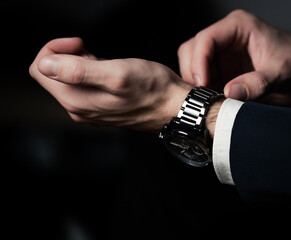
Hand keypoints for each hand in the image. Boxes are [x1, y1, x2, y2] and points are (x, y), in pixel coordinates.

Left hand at [29, 37, 191, 131]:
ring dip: (83, 64)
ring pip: (69, 79)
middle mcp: (78, 109)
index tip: (80, 44)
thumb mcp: (116, 73)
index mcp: (76, 100)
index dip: (55, 48)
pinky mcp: (101, 108)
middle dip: (71, 56)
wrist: (173, 107)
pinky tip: (111, 74)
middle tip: (96, 55)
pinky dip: (94, 73)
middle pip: (53, 74)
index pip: (40, 68)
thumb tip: (45, 65)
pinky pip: (85, 86)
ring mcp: (90, 110)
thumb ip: (77, 71)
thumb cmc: (152, 90)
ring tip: (107, 64)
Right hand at [178, 10, 290, 110]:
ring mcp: (223, 55)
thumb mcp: (282, 72)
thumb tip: (228, 93)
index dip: (198, 62)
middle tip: (204, 95)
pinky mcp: (224, 71)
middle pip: (192, 50)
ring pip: (193, 64)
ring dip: (196, 83)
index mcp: (238, 27)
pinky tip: (214, 101)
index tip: (202, 84)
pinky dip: (203, 91)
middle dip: (193, 73)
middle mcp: (226, 38)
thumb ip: (256, 83)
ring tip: (210, 99)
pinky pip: (203, 79)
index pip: (205, 39)